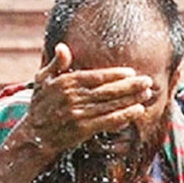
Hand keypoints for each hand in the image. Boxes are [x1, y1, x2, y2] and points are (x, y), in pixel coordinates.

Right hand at [22, 43, 152, 155]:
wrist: (35, 136)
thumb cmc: (41, 105)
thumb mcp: (42, 80)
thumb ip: (56, 64)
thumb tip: (63, 47)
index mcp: (65, 83)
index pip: (95, 77)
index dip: (114, 74)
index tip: (131, 72)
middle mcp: (73, 97)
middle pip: (107, 90)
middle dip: (130, 86)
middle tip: (148, 81)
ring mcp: (78, 114)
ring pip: (110, 105)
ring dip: (131, 99)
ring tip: (147, 94)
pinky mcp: (83, 129)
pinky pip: (108, 121)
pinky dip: (124, 116)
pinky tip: (138, 111)